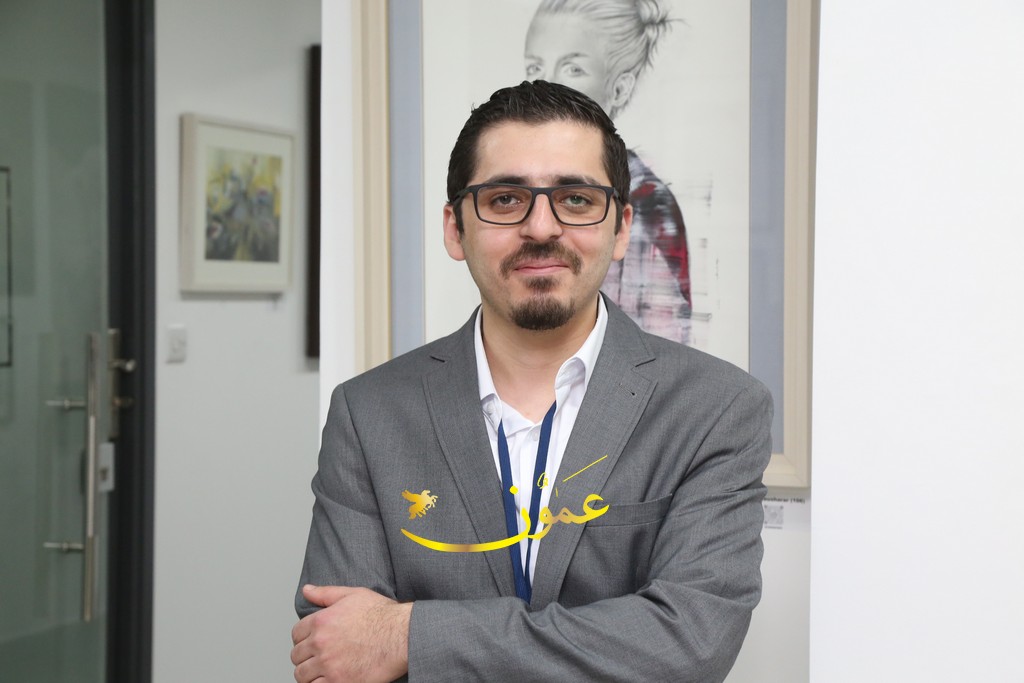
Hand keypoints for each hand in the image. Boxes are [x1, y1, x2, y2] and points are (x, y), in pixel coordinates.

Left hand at [291, 584, 411, 682]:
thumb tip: (306, 590)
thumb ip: (326, 593)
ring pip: (302, 675)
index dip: (304, 638)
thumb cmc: (382, 615)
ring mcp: (328, 665)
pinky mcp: (339, 682)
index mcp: (321, 621)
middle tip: (319, 657)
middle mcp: (321, 643)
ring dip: (309, 673)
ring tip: (322, 670)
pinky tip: (329, 679)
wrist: (402, 635)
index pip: (296, 634)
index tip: (312, 642)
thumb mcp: (353, 595)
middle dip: (306, 656)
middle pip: (297, 655)